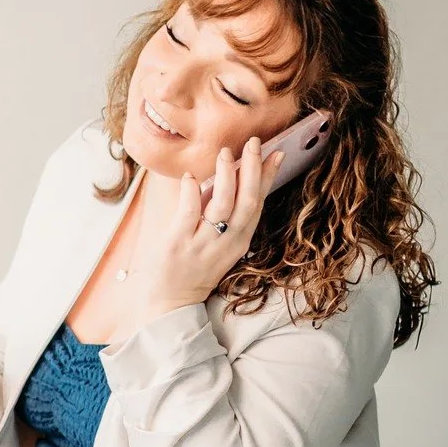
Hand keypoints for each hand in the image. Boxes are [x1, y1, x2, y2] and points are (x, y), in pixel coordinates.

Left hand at [133, 134, 284, 322]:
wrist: (171, 303)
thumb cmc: (195, 269)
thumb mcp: (220, 243)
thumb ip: (225, 213)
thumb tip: (232, 176)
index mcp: (239, 241)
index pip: (258, 204)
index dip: (268, 178)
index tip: (276, 152)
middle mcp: (226, 242)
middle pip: (246, 202)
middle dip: (252, 170)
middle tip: (254, 143)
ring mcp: (202, 244)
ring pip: (222, 205)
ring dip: (226, 176)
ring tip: (226, 153)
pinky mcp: (178, 243)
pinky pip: (188, 212)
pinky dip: (191, 192)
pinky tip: (191, 177)